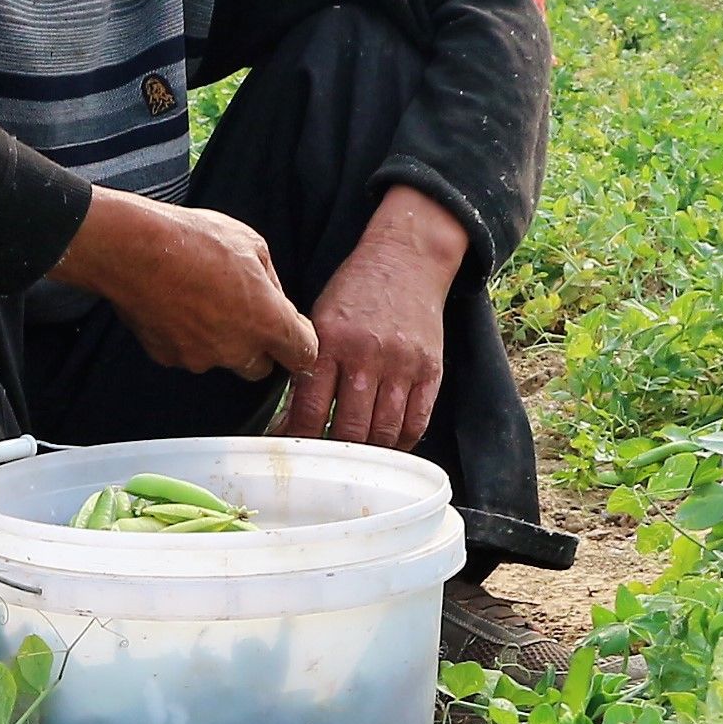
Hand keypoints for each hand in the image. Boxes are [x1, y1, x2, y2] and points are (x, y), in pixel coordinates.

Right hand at [52, 188, 318, 381]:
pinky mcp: (168, 357)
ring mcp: (199, 358)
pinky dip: (185, 336)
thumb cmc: (195, 240)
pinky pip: (186, 352)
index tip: (291, 330)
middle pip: (260, 367)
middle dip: (257, 346)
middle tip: (241, 312)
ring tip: (198, 300)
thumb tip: (270, 296)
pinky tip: (174, 305)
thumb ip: (269, 281)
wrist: (133, 250)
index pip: (303, 356)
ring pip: (220, 359)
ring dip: (218, 339)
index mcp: (267, 322)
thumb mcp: (251, 243)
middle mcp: (236, 350)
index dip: (299, 342)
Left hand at [282, 187, 468, 449]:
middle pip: (348, 429)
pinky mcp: (432, 370)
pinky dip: (400, 443)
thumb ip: (307, 365)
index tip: (291, 452)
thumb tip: (290, 421)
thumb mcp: (319, 319)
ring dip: (366, 454)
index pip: (308, 409)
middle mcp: (368, 356)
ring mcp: (403, 365)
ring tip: (352, 460)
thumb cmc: (353, 292)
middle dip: (332, 454)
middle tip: (323, 464)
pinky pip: (417, 422)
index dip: (297, 439)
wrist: (406, 259)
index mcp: (331, 342)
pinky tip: (385, 447)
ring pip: (383, 432)